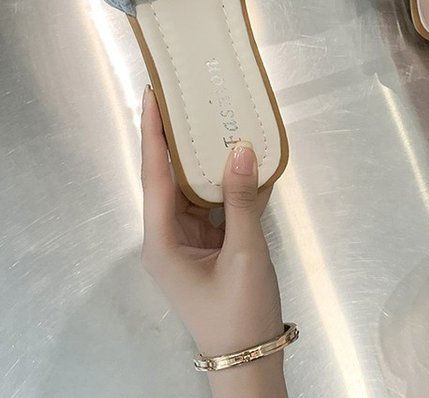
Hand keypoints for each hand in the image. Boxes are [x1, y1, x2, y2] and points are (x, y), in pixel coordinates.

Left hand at [139, 85, 287, 396]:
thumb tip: (241, 147)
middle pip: (170, 176)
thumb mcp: (244, 253)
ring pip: (194, 188)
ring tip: (216, 118)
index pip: (154, 175)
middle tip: (186, 96)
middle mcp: (168, 235)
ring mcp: (189, 239)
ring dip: (207, 157)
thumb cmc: (239, 309)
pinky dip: (230, 184)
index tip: (152, 95)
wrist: (252, 356)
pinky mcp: (210, 244)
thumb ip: (241, 200)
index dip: (153, 133)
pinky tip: (246, 159)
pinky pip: (215, 204)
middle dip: (177, 137)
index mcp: (161, 240)